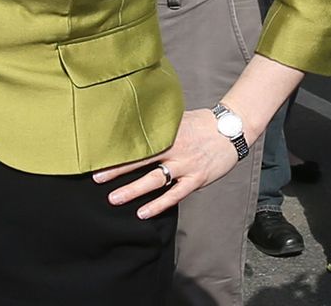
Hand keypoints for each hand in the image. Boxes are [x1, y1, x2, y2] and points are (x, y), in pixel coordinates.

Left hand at [95, 108, 244, 218]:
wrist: (233, 130)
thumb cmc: (204, 123)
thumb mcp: (180, 118)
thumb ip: (161, 125)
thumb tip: (137, 125)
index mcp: (169, 133)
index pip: (140, 142)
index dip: (120, 150)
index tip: (99, 155)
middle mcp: (175, 149)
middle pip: (142, 161)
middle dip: (118, 170)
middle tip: (97, 178)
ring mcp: (186, 165)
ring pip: (155, 180)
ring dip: (134, 190)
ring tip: (114, 199)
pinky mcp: (196, 179)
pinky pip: (175, 194)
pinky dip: (159, 204)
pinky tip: (143, 212)